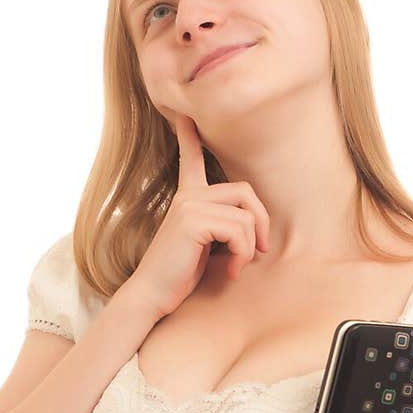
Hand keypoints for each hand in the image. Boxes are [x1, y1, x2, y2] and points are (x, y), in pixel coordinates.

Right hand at [126, 109, 270, 320]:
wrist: (152, 295)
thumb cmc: (180, 276)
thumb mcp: (206, 247)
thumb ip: (224, 228)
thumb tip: (258, 229)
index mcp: (187, 198)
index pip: (190, 160)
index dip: (190, 138)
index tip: (185, 116)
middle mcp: (187, 195)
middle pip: (246, 191)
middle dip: (261, 223)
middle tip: (259, 250)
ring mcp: (189, 205)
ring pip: (246, 215)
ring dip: (250, 247)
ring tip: (236, 266)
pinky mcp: (192, 220)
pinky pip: (239, 230)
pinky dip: (242, 254)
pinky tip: (229, 270)